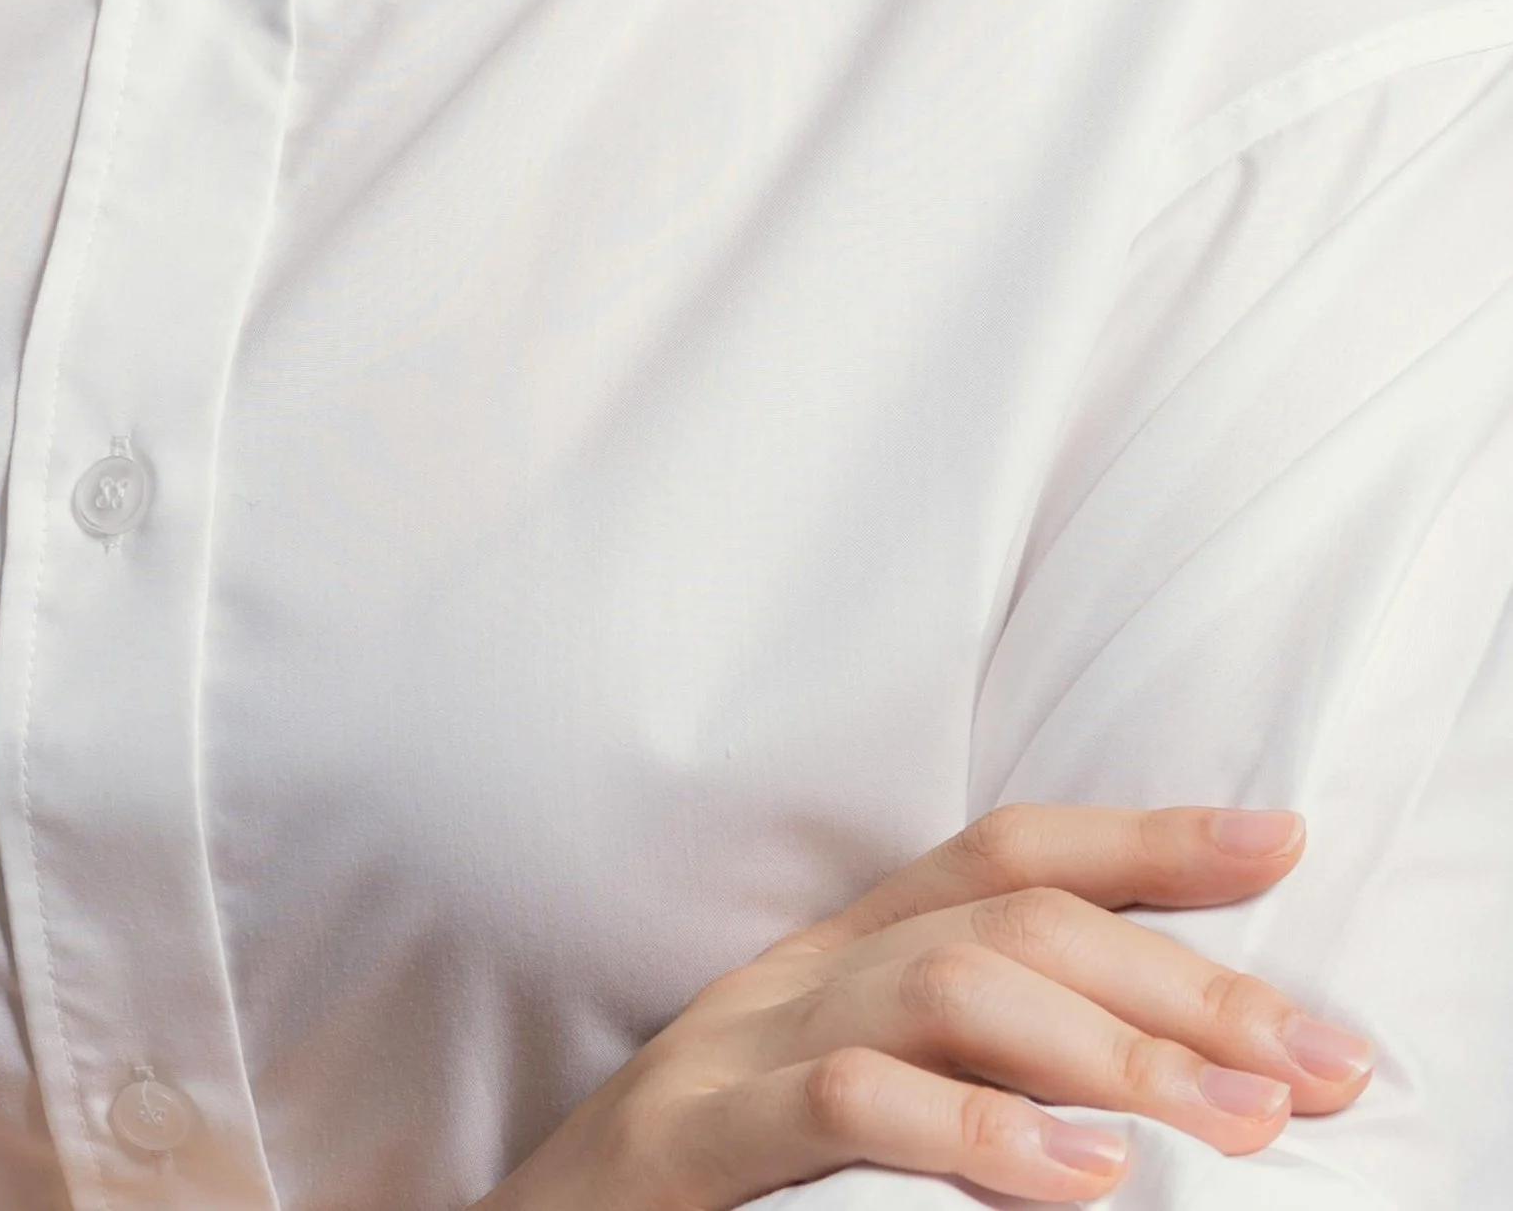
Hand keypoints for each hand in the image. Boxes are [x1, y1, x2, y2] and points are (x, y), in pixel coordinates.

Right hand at [481, 806, 1375, 1206]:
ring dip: (1112, 1054)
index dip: (1146, 839)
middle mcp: (797, 970)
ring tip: (1235, 1130)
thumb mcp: (838, 1104)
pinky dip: (978, 1134)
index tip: (1284, 843)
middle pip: (1011, 919)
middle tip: (1319, 1063)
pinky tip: (1079, 1181)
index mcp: (836, 954)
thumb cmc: (698, 1193)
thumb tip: (1141, 1097)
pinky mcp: (694, 1138)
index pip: (1006, 852)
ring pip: (948, 986)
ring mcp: (740, 1043)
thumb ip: (958, 1074)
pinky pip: (848, 1103)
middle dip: (1183, 982)